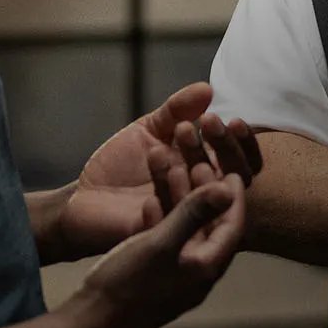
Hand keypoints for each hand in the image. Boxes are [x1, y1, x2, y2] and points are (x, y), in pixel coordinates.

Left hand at [51, 82, 262, 260]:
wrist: (84, 198)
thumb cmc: (122, 163)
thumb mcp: (151, 129)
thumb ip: (178, 110)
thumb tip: (208, 88)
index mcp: (209, 170)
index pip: (242, 160)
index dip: (243, 142)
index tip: (233, 119)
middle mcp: (206, 198)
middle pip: (235, 179)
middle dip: (225, 148)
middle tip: (207, 123)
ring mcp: (187, 221)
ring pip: (207, 202)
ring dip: (195, 168)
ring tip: (169, 145)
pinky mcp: (162, 239)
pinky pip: (172, 227)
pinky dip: (162, 204)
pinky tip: (148, 191)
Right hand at [65, 175, 248, 327]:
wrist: (91, 323)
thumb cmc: (128, 284)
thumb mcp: (161, 243)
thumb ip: (193, 214)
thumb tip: (227, 190)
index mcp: (207, 268)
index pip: (233, 227)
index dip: (233, 197)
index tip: (231, 171)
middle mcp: (197, 274)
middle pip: (211, 228)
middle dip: (206, 195)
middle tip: (203, 165)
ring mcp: (176, 278)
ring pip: (186, 232)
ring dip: (182, 203)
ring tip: (175, 174)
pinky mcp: (155, 278)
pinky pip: (167, 243)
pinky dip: (163, 220)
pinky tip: (150, 201)